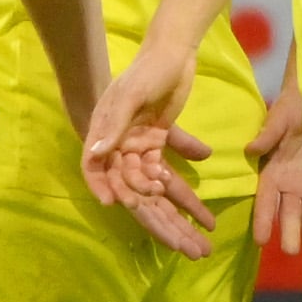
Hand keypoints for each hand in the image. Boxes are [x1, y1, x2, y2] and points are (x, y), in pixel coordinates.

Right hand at [84, 42, 217, 251]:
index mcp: (105, 135)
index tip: (123, 209)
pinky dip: (187, 198)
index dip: (109, 193)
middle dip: (162, 224)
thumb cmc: (147, 69)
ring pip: (156, 193)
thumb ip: (113, 124)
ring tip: (202, 245)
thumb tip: (97, 153)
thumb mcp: (130, 94)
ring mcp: (139, 150)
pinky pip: (171, 179)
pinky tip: (205, 217)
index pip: (99, 171)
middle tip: (188, 250)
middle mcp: (118, 148)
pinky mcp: (158, 147)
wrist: (174, 51)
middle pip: (136, 192)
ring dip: (178, 218)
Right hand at [248, 77, 301, 258]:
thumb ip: (267, 136)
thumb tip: (250, 150)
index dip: (263, 219)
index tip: (261, 240)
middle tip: (291, 252)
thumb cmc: (295, 106)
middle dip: (289, 232)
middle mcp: (289, 182)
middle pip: (287, 213)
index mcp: (273, 170)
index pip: (266, 200)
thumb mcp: (280, 120)